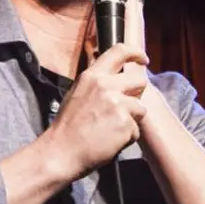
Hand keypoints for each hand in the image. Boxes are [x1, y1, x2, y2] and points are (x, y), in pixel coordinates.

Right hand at [49, 43, 149, 177]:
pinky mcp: (125, 124)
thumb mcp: (77, 93)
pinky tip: (110, 141)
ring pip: (140, 108)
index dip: (136, 53)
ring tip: (111, 129)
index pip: (120, 51)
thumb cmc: (67, 128)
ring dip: (131, 120)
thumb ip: (97, 83)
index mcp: (92, 76)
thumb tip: (114, 77)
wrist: (60, 152)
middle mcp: (106, 86)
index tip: (143, 58)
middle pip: (140, 80)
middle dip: (138, 93)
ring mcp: (117, 104)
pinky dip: (127, 138)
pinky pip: (136, 130)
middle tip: (126, 106)